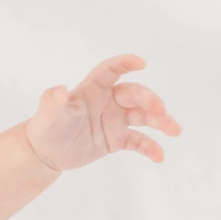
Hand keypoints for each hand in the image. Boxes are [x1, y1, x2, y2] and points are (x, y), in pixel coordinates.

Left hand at [24, 54, 182, 171]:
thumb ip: (52, 101)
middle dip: (150, 101)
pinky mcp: (117, 139)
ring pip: (143, 117)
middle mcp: (109, 101)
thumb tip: (57, 91)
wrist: (46, 153)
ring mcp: (115, 120)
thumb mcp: (49, 114)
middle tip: (161, 111)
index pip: (111, 71)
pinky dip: (150, 147)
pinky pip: (138, 141)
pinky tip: (159, 156)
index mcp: (93, 89)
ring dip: (161, 121)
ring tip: (175, 130)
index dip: (125, 63)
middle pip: (135, 95)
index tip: (141, 63)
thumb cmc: (47, 127)